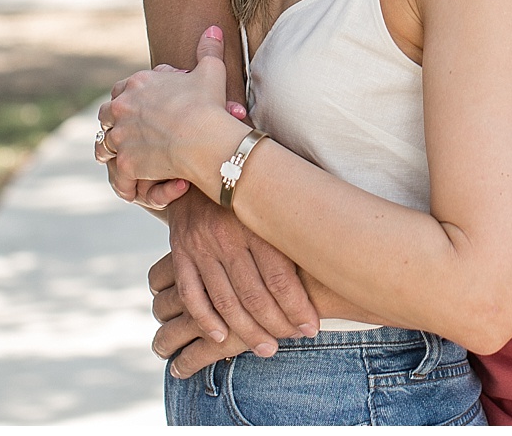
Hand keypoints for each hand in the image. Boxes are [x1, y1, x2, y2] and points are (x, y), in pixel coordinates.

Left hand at [98, 27, 239, 189]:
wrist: (205, 138)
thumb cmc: (208, 104)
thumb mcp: (210, 71)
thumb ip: (208, 49)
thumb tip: (212, 28)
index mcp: (137, 84)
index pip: (121, 90)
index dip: (127, 99)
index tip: (136, 108)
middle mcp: (122, 108)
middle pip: (106, 115)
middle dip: (113, 123)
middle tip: (125, 133)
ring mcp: (121, 136)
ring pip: (105, 145)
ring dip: (112, 151)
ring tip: (122, 158)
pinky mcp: (126, 163)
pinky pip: (119, 176)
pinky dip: (124, 183)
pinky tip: (132, 187)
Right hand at [155, 191, 318, 358]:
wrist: (203, 161)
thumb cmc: (251, 188)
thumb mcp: (273, 200)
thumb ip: (292, 228)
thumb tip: (331, 259)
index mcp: (257, 222)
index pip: (280, 277)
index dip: (297, 307)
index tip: (311, 327)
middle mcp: (227, 235)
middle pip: (254, 294)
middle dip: (276, 324)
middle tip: (291, 340)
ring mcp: (201, 245)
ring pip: (225, 299)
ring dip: (246, 331)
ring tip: (266, 349)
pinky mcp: (180, 251)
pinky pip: (192, 293)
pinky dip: (205, 319)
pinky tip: (221, 337)